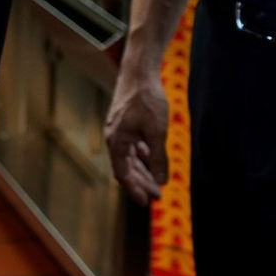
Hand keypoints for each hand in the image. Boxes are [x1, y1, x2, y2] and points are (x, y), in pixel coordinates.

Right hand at [104, 65, 168, 205]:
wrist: (139, 72)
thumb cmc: (147, 100)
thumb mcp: (156, 132)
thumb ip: (158, 158)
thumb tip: (161, 181)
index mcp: (117, 141)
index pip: (123, 173)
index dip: (134, 189)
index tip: (147, 203)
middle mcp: (114, 136)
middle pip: (126, 167)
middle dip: (141, 182)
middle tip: (157, 196)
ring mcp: (119, 128)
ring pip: (129, 156)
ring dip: (142, 170)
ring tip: (156, 182)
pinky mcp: (126, 120)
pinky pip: (131, 144)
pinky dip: (141, 155)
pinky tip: (151, 158)